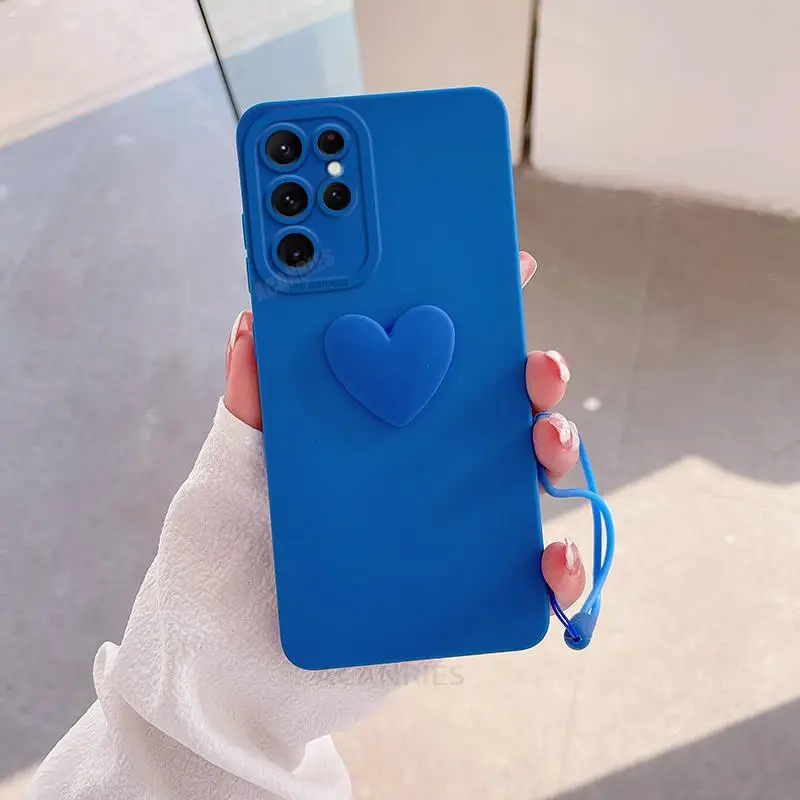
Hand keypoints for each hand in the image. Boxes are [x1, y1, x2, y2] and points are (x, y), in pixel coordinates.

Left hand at [224, 251, 585, 613]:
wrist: (236, 666)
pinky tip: (554, 559)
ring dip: (558, 449)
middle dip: (533, 377)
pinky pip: (528, 577)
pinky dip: (561, 568)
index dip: (477, 314)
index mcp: (384, 428)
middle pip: (498, 410)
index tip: (507, 268)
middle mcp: (427, 469)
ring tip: (546, 442)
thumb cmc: (233, 562)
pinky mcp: (467, 589)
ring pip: (525, 478)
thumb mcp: (231, 470)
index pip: (439, 362)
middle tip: (536, 366)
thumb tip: (252, 322)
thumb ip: (249, 402)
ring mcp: (452, 526)